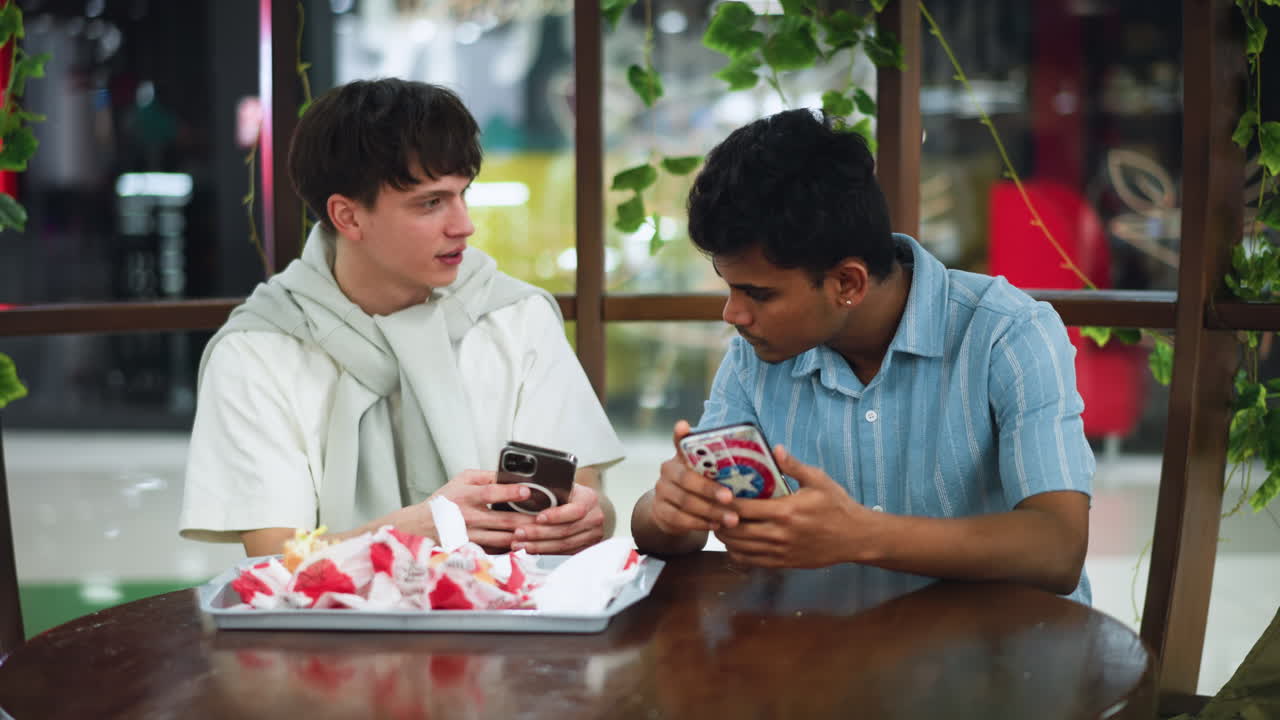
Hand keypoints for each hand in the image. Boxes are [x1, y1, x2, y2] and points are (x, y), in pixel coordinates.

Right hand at [430, 469, 536, 551]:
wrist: (421, 526)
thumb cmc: (444, 501)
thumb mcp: (461, 480)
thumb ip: (485, 476)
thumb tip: (510, 474)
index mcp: (466, 496)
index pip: (491, 493)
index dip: (510, 492)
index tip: (527, 491)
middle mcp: (469, 517)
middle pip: (503, 519)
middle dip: (527, 518)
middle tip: (546, 516)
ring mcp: (471, 536)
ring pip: (503, 538)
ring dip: (523, 536)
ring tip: (541, 531)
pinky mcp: (473, 549)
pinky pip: (497, 550)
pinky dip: (512, 548)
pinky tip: (525, 543)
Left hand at [510, 482, 605, 553]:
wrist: (590, 508)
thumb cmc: (571, 495)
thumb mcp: (565, 486)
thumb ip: (552, 490)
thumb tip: (525, 490)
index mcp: (589, 499)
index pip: (575, 510)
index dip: (556, 516)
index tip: (538, 517)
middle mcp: (594, 519)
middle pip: (566, 530)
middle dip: (539, 533)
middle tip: (519, 532)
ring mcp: (592, 536)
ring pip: (563, 545)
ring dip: (539, 546)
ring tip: (519, 544)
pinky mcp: (585, 548)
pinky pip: (563, 553)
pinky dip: (545, 552)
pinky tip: (530, 550)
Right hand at [649, 420, 738, 534]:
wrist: (674, 510)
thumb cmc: (700, 486)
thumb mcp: (708, 473)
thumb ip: (723, 464)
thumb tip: (765, 452)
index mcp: (680, 456)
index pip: (680, 442)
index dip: (681, 435)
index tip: (683, 426)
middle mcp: (667, 470)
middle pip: (687, 479)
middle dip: (710, 490)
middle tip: (730, 498)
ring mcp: (661, 491)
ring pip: (686, 502)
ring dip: (711, 511)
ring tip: (732, 519)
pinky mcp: (660, 511)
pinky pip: (680, 519)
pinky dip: (700, 524)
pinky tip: (716, 526)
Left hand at [715, 445, 870, 567]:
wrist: (856, 537)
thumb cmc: (837, 506)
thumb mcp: (818, 480)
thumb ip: (794, 466)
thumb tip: (776, 449)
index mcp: (785, 511)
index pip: (743, 509)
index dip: (724, 503)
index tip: (715, 494)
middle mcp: (779, 534)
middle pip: (736, 531)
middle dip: (719, 521)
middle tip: (712, 509)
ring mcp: (780, 551)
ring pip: (740, 548)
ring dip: (725, 537)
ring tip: (719, 524)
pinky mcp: (783, 563)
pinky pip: (752, 562)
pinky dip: (737, 553)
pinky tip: (735, 542)